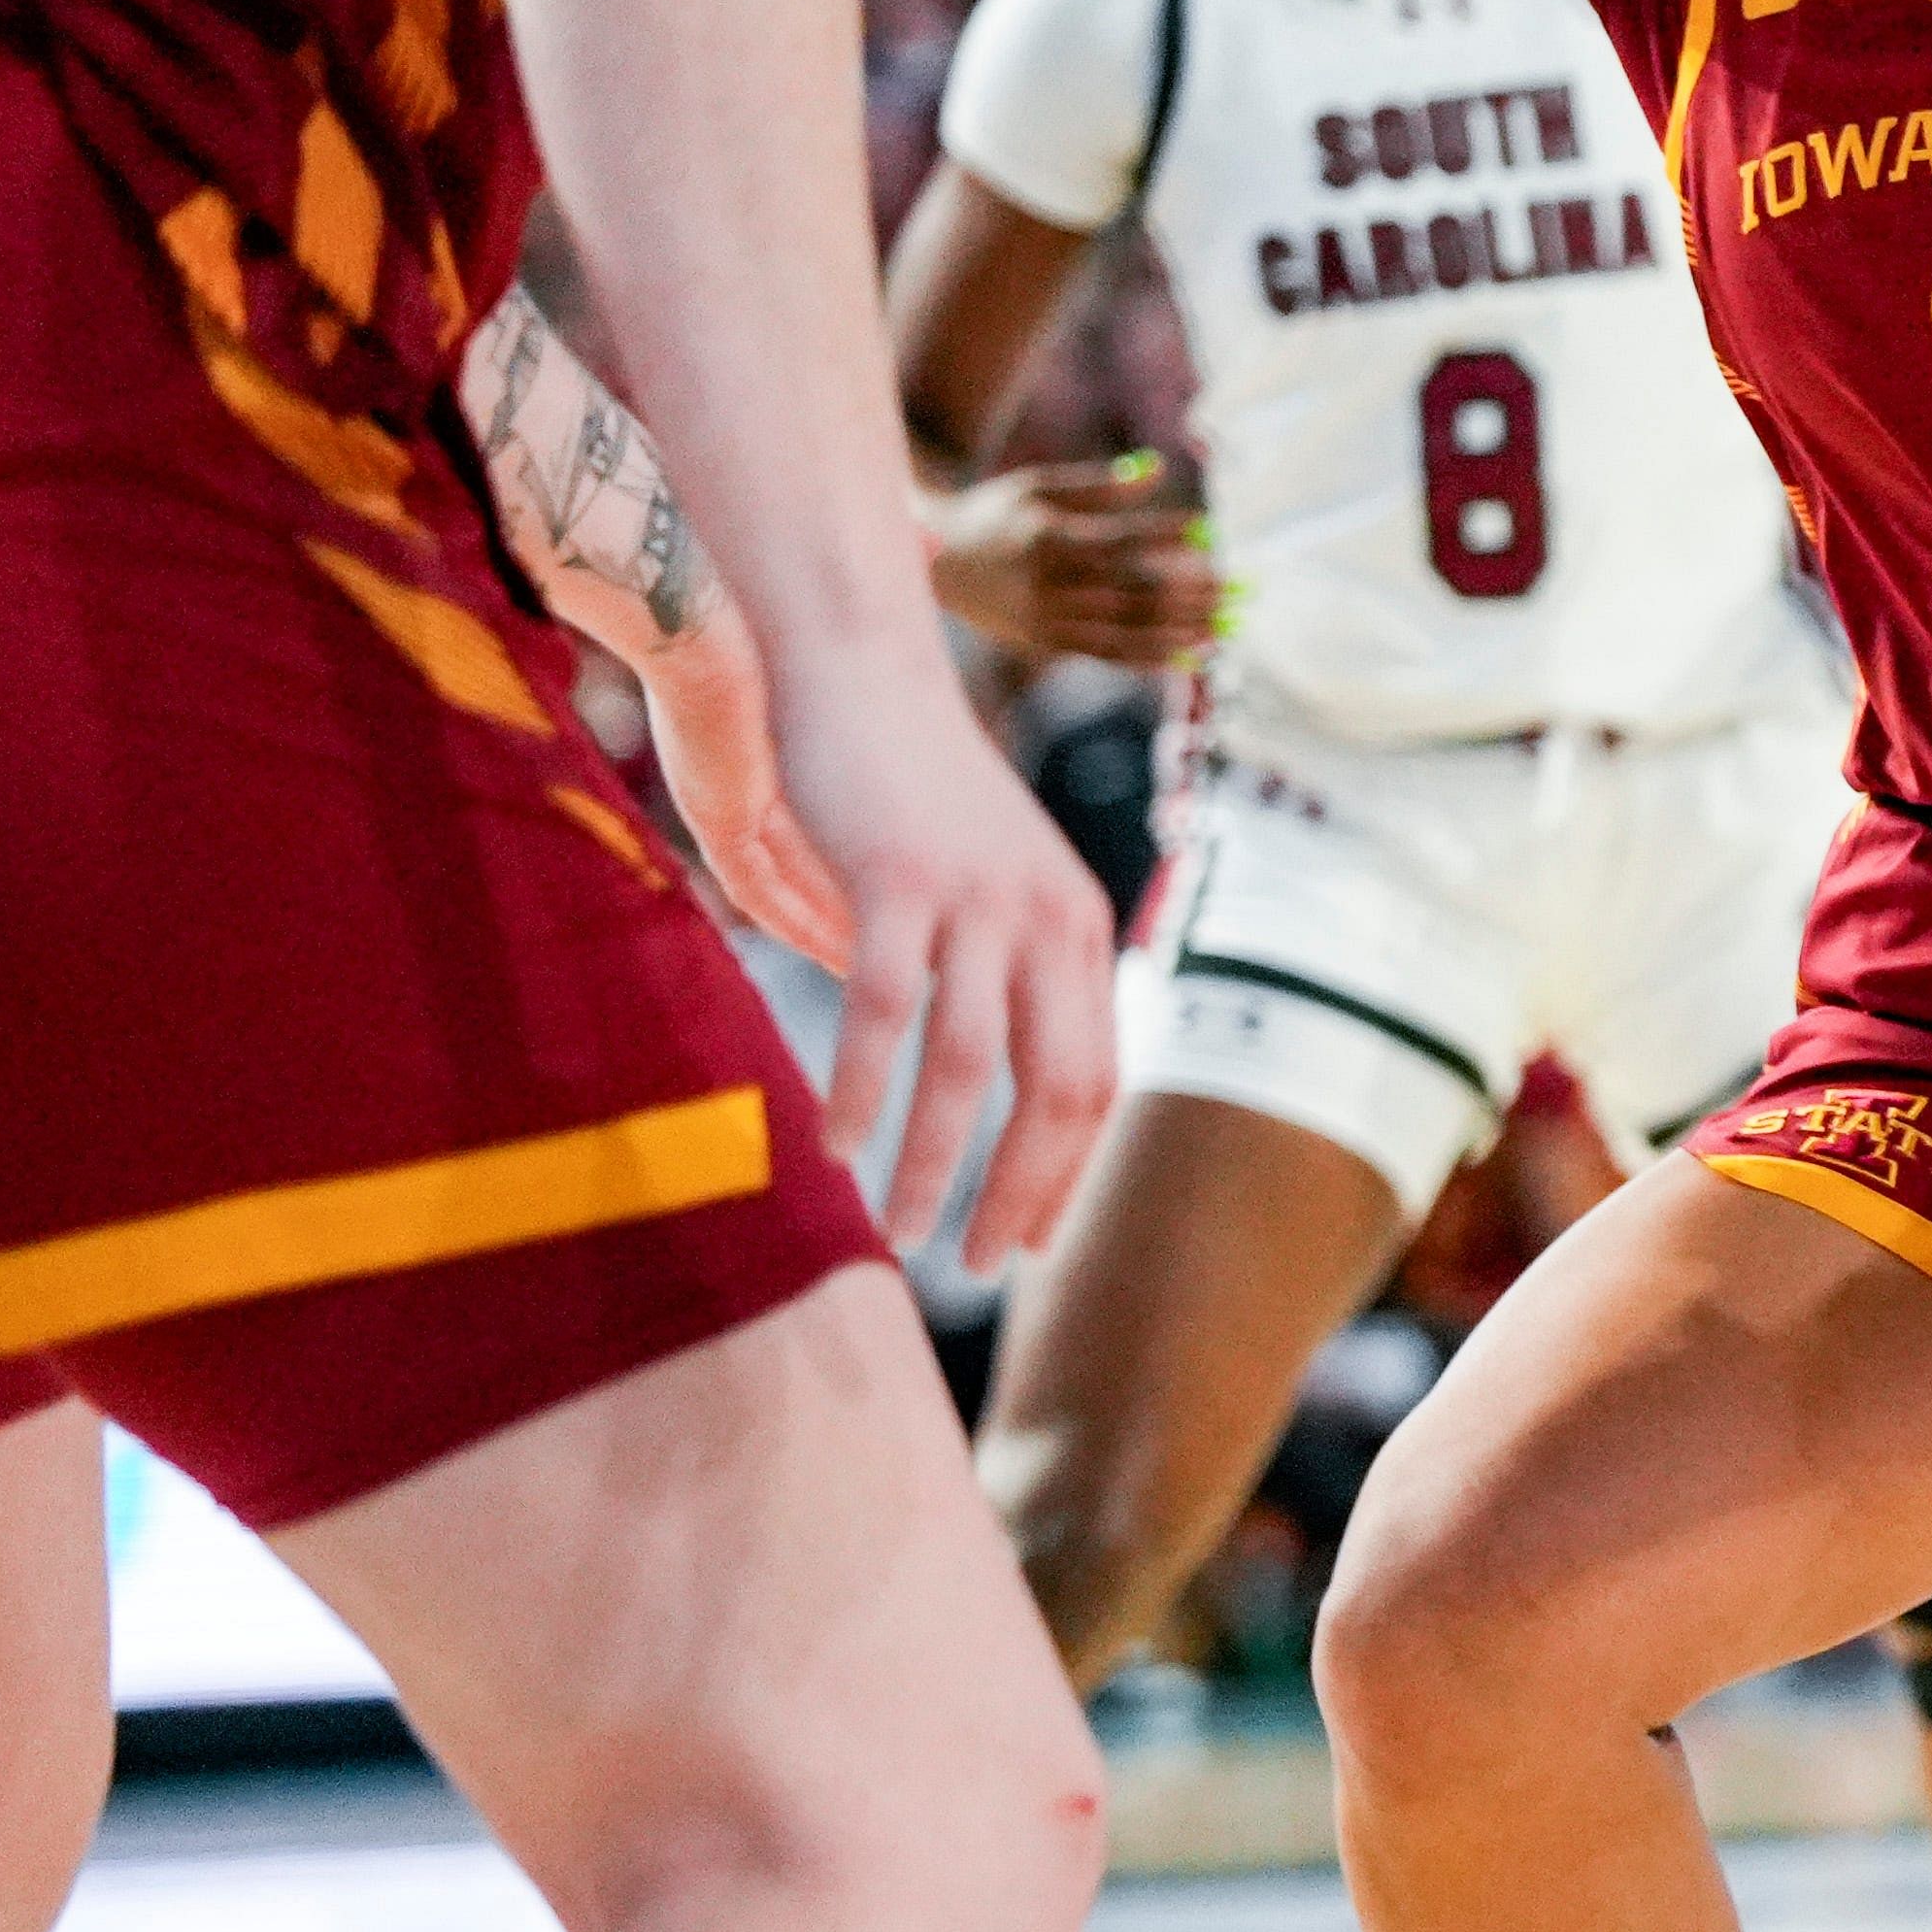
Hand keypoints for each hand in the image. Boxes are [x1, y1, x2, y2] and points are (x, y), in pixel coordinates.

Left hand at [631, 592, 856, 972]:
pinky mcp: (721, 821)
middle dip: (839, 907)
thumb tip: (934, 539)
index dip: (842, 855)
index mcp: (742, 740)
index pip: (801, 817)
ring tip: (877, 966)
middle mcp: (729, 785)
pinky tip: (851, 950)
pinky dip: (808, 921)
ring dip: (826, 927)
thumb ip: (860, 592)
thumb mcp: (817, 606)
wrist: (691, 612)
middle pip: (790, 867)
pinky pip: (765, 891)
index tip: (885, 884)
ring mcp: (723, 806)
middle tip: (885, 950)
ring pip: (780, 889)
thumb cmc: (750, 589)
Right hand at [763, 639, 1118, 1269]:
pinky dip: (863, 1091)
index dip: (1065, 1171)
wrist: (859, 665)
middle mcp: (1050, 920)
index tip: (1026, 1240)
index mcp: (1078, 931)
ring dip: (938, 1165)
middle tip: (977, 1265)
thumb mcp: (979, 890)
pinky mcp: (902, 881)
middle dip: (1021, 1192)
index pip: (1096, 1081)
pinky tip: (835, 1144)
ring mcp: (981, 900)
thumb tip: (961, 1094)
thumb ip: (984, 980)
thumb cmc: (908, 790)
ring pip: (972, 1068)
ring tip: (903, 1232)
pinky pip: (887, 1013)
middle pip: (1058, 1092)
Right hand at [923, 456, 1225, 670]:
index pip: (1122, 542)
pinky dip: (1150, 657)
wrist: (931, 560)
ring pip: (1128, 630)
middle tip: (1239, 590)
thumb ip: (1100, 484)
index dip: (1167, 536)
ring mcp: (1049, 621)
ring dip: (1182, 630)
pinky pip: (1108, 655)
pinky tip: (1189, 655)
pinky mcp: (1048, 644)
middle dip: (1192, 593)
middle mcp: (1052, 586)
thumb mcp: (1039, 488)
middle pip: (1135, 592)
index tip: (1209, 531)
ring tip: (1226, 628)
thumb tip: (1159, 470)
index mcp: (1050, 541)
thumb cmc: (994, 513)